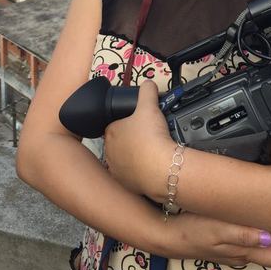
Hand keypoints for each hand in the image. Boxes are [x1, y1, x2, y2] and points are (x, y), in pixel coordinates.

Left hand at [104, 80, 171, 197]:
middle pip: (119, 143)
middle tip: (148, 137)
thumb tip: (148, 84)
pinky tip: (151, 167)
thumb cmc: (152, 136)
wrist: (161, 168)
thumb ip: (147, 91)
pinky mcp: (126, 185)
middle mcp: (109, 152)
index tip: (139, 124)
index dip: (127, 123)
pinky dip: (140, 172)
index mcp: (111, 132)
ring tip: (151, 153)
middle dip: (131, 140)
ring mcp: (117, 170)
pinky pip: (132, 176)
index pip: (114, 125)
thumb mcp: (150, 107)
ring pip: (124, 160)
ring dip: (134, 157)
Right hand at [165, 212, 270, 267]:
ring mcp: (232, 249)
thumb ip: (243, 234)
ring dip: (268, 230)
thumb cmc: (194, 229)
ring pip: (259, 244)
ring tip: (270, 208)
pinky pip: (246, 239)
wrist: (168, 235)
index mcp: (244, 252)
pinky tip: (249, 211)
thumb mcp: (218, 229)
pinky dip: (254, 228)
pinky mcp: (223, 242)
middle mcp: (241, 254)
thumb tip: (269, 237)